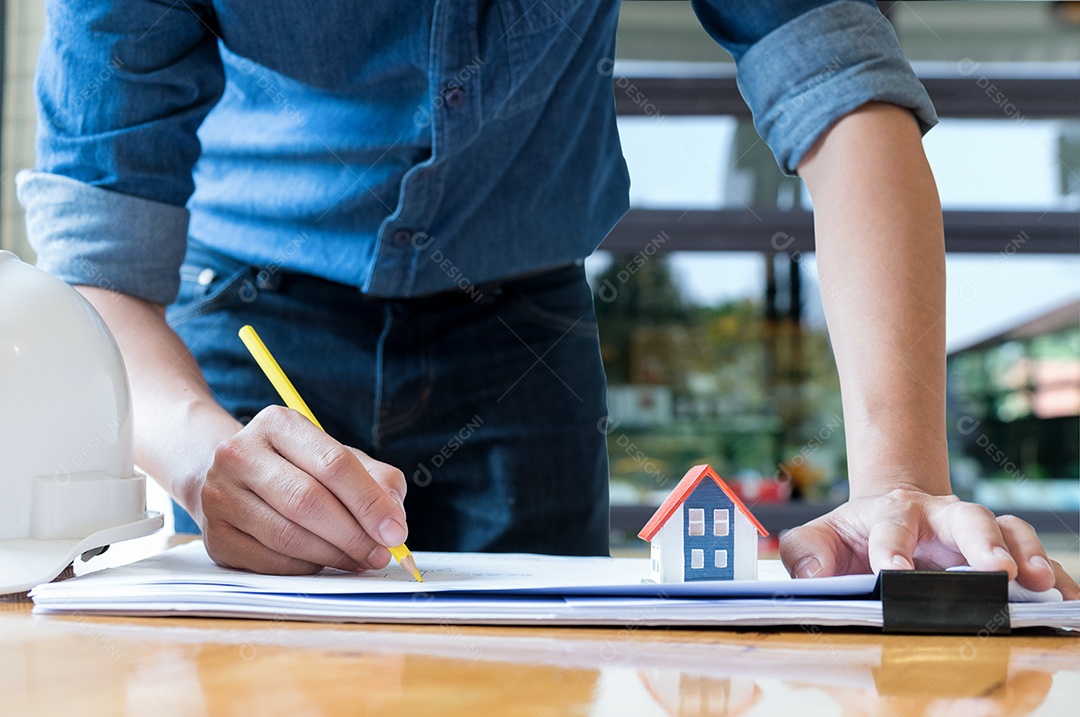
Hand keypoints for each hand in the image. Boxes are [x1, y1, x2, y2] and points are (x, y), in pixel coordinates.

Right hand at [197, 405, 408, 573]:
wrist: (233, 478)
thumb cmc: (299, 468)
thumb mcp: (338, 457)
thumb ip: (376, 480)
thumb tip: (393, 521)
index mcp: (278, 424)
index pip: (333, 463)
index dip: (369, 502)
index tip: (396, 531)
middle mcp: (240, 454)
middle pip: (307, 501)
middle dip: (353, 534)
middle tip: (380, 554)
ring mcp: (220, 496)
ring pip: (288, 537)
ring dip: (333, 556)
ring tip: (359, 560)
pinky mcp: (215, 536)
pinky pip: (270, 562)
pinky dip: (305, 568)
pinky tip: (322, 562)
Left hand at [779, 487, 1079, 598]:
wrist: (890, 516)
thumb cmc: (852, 535)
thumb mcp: (818, 537)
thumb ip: (805, 553)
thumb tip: (814, 576)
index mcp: (893, 511)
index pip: (892, 524)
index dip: (891, 546)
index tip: (891, 571)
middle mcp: (942, 516)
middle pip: (966, 516)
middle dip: (980, 541)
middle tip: (992, 569)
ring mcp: (977, 532)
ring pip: (1008, 531)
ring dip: (1025, 555)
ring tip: (1037, 584)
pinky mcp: (1003, 553)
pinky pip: (1036, 560)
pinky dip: (1055, 578)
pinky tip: (1064, 601)